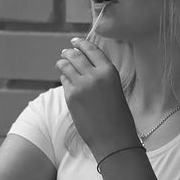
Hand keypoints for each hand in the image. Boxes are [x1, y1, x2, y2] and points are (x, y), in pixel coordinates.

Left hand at [56, 38, 140, 159]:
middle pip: (75, 55)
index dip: (81, 43)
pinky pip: (64, 81)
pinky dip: (64, 78)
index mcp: (109, 71)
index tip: (75, 41)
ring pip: (65, 66)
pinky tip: (66, 79)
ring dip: (62, 63)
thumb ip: (100, 74)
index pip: (91, 49)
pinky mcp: (71, 97)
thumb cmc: (117, 115)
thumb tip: (83, 62)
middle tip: (65, 52)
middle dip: (68, 52)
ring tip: (61, 63)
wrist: (113, 138)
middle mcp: (94, 75)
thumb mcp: (114, 87)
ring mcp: (81, 86)